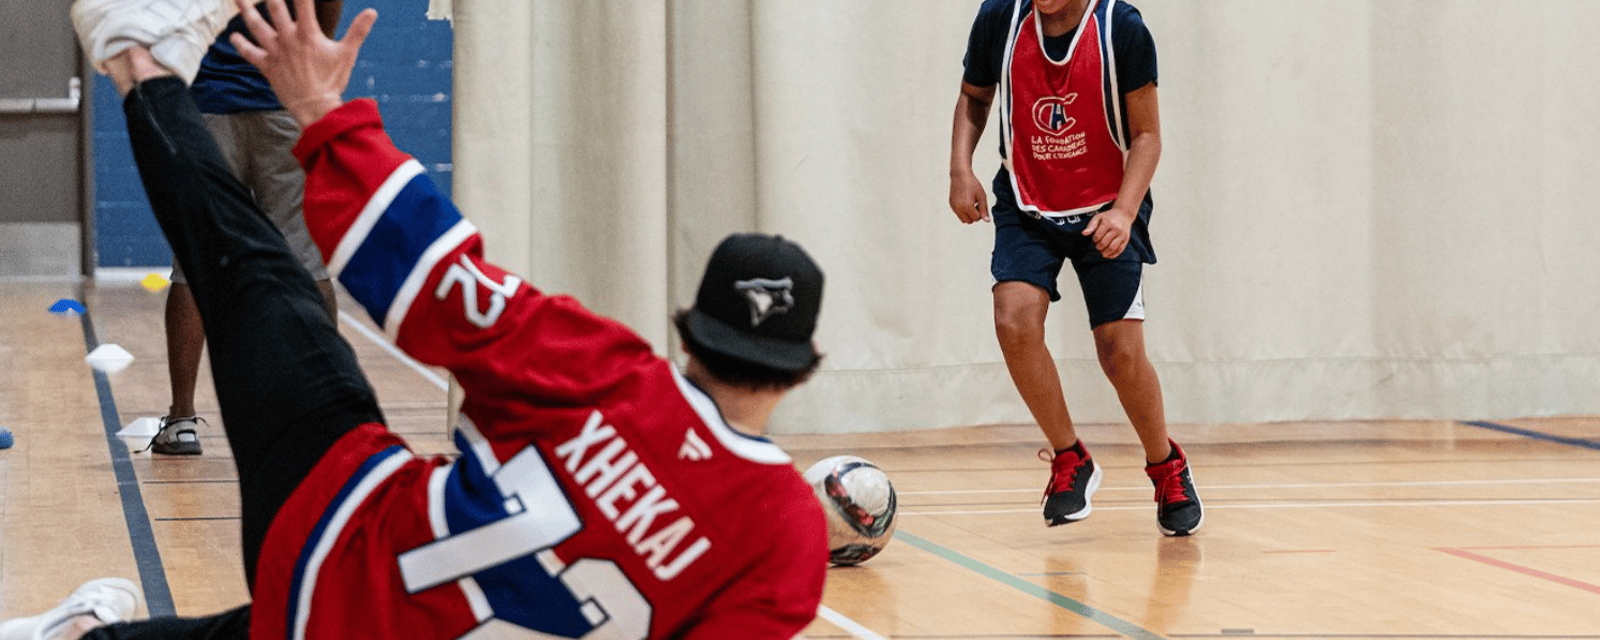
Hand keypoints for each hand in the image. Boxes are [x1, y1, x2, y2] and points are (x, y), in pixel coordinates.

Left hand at [231, 0, 376, 126]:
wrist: (315, 107)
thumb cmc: (333, 81)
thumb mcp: (347, 54)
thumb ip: (358, 30)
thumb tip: (373, 11)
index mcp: (307, 34)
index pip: (302, 2)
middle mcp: (287, 39)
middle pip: (274, 8)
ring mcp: (275, 52)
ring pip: (256, 26)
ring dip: (245, 10)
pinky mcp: (267, 66)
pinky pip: (250, 53)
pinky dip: (241, 45)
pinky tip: (233, 37)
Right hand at [949, 171, 990, 223]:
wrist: (960, 175)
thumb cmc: (972, 184)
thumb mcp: (981, 196)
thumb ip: (984, 209)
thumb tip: (987, 221)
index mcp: (967, 206)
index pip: (976, 218)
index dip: (980, 212)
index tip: (980, 203)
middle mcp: (959, 208)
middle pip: (969, 221)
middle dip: (974, 215)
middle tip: (976, 204)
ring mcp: (954, 207)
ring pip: (963, 219)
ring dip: (968, 215)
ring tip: (970, 204)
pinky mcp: (951, 205)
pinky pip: (958, 213)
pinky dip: (963, 211)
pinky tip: (965, 201)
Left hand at [1082, 206, 1134, 258]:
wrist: (1124, 214)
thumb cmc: (1108, 217)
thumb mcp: (1098, 217)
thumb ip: (1091, 226)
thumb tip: (1083, 234)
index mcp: (1108, 223)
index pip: (1098, 236)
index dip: (1094, 240)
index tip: (1094, 240)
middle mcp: (1116, 229)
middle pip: (1104, 243)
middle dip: (1098, 247)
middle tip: (1097, 246)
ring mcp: (1122, 235)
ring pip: (1112, 248)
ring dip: (1105, 252)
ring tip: (1102, 252)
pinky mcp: (1126, 239)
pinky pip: (1120, 250)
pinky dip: (1113, 255)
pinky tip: (1108, 255)